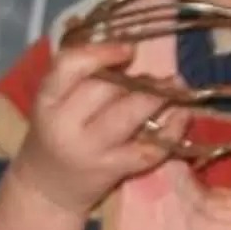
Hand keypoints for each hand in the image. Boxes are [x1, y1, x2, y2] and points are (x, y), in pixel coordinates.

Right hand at [6, 43, 175, 216]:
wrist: (47, 189)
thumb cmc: (56, 133)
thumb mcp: (55, 101)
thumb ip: (81, 72)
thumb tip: (124, 40)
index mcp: (48, 100)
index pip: (69, 65)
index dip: (102, 52)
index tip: (129, 49)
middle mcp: (65, 125)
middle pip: (105, 89)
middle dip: (138, 78)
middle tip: (159, 76)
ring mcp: (90, 150)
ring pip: (128, 115)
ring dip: (159, 97)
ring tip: (178, 87)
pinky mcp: (113, 170)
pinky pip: (148, 149)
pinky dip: (171, 132)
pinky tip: (183, 116)